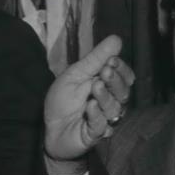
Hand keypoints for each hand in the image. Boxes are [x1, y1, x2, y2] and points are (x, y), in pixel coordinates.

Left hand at [44, 35, 134, 161]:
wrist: (49, 127)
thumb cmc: (62, 101)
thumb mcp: (75, 74)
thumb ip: (96, 59)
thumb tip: (116, 39)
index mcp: (107, 86)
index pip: (125, 76)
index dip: (121, 69)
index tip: (111, 61)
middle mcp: (110, 102)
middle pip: (124, 91)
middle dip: (115, 80)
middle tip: (104, 72)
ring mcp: (105, 119)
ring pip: (115, 108)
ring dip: (105, 96)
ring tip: (94, 88)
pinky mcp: (95, 134)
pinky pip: (102, 125)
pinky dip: (96, 115)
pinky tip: (90, 107)